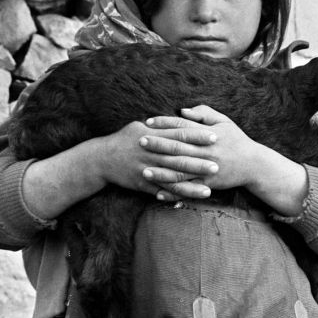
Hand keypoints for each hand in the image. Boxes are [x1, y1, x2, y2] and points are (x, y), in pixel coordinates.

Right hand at [96, 118, 219, 199]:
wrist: (100, 158)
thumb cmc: (124, 139)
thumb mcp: (140, 127)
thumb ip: (162, 125)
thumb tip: (182, 117)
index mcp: (152, 135)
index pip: (179, 134)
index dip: (197, 136)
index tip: (215, 137)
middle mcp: (150, 151)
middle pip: (178, 157)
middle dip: (198, 163)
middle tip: (217, 166)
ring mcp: (145, 168)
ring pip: (171, 178)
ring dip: (191, 185)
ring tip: (209, 190)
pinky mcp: (141, 183)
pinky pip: (160, 191)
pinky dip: (174, 195)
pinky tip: (188, 200)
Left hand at [137, 105, 262, 199]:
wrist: (254, 165)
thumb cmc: (237, 141)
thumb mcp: (224, 121)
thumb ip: (204, 113)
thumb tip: (183, 111)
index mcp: (208, 134)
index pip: (182, 126)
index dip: (164, 123)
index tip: (148, 122)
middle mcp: (206, 151)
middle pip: (178, 147)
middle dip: (157, 144)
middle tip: (139, 142)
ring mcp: (207, 168)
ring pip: (180, 171)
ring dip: (161, 172)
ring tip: (143, 170)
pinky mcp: (208, 183)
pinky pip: (188, 189)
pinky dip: (173, 192)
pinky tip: (158, 193)